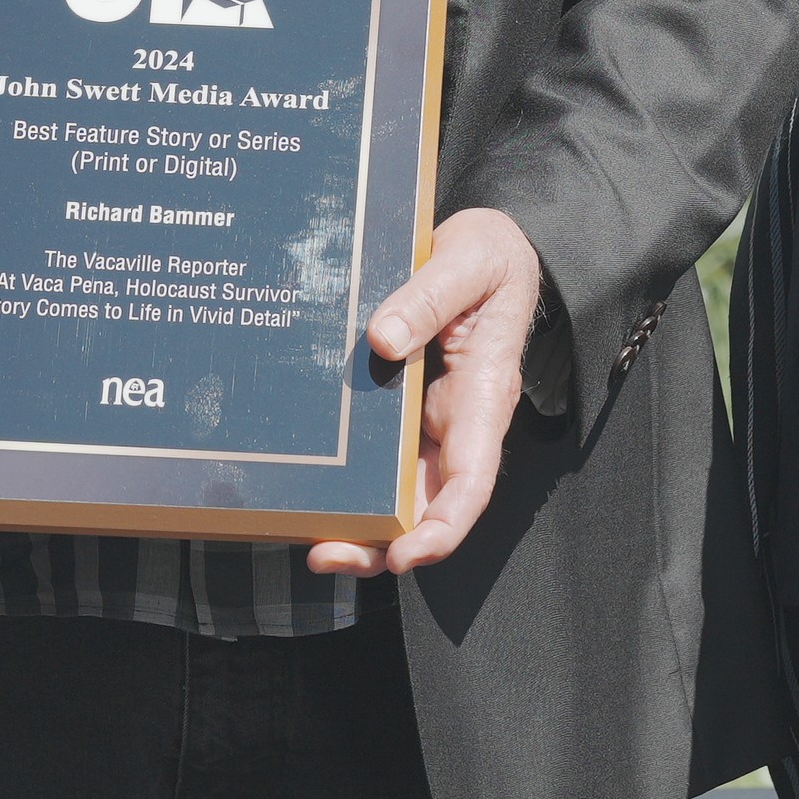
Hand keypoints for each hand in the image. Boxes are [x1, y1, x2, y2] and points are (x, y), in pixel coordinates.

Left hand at [305, 207, 541, 577]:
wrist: (489, 243)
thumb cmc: (490, 255)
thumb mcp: (466, 263)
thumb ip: (428, 298)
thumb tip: (382, 342)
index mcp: (484, 396)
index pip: (471, 480)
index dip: (443, 526)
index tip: (406, 554)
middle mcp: (457, 420)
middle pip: (428, 503)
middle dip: (385, 542)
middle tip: (325, 555)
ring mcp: (429, 418)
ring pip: (401, 489)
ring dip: (362, 522)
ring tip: (308, 539)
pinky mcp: (403, 403)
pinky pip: (379, 452)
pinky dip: (351, 479)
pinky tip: (309, 489)